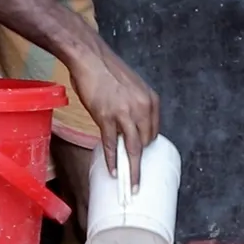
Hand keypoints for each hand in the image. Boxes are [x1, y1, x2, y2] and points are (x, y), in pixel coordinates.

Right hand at [69, 43, 158, 190]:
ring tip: (131, 186)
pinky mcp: (106, 117)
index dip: (146, 146)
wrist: (90, 57)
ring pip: (132, 148)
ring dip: (132, 170)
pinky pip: (111, 144)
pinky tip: (113, 172)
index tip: (141, 157)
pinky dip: (112, 160)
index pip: (153, 131)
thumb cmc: (107, 71)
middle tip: (135, 176)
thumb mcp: (131, 88)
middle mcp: (142, 107)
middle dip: (140, 160)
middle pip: (145, 142)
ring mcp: (124, 113)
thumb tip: (131, 127)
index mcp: (150, 100)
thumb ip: (135, 107)